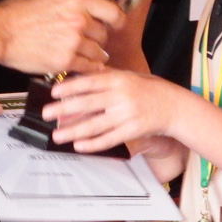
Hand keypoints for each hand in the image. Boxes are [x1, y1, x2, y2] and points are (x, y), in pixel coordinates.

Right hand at [0, 0, 124, 75]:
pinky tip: (81, 67)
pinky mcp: (66, 60)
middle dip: (97, 39)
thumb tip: (87, 10)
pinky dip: (86, 68)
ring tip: (83, 55)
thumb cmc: (18, 13)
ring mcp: (74, 41)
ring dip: (93, 55)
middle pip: (104, 34)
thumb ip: (72, 4)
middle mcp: (80, 18)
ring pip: (98, 53)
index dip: (116, 21)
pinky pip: (87, 67)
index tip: (115, 26)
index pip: (112, 11)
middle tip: (88, 42)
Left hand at [42, 69, 179, 153]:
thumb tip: (79, 81)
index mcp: (119, 80)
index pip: (90, 83)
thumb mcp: (128, 76)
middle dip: (64, 110)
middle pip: (88, 104)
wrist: (174, 106)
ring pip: (95, 125)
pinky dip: (93, 144)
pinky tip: (79, 145)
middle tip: (46, 114)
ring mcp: (127, 115)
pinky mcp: (132, 131)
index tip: (54, 92)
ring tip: (57, 134)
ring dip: (73, 131)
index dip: (70, 88)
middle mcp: (121, 96)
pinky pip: (109, 139)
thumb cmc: (149, 90)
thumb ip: (106, 77)